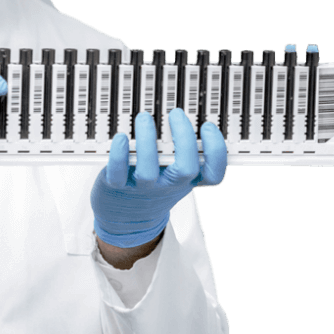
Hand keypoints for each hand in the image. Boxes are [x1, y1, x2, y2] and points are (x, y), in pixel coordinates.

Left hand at [90, 108, 226, 248]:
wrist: (125, 219)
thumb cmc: (154, 187)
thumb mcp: (175, 177)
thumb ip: (183, 154)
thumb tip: (186, 117)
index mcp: (187, 180)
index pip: (213, 174)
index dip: (216, 151)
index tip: (207, 126)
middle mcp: (168, 184)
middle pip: (186, 169)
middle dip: (184, 139)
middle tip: (176, 114)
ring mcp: (143, 187)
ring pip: (148, 171)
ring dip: (146, 141)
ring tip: (144, 118)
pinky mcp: (117, 186)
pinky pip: (117, 173)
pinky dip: (118, 155)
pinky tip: (121, 138)